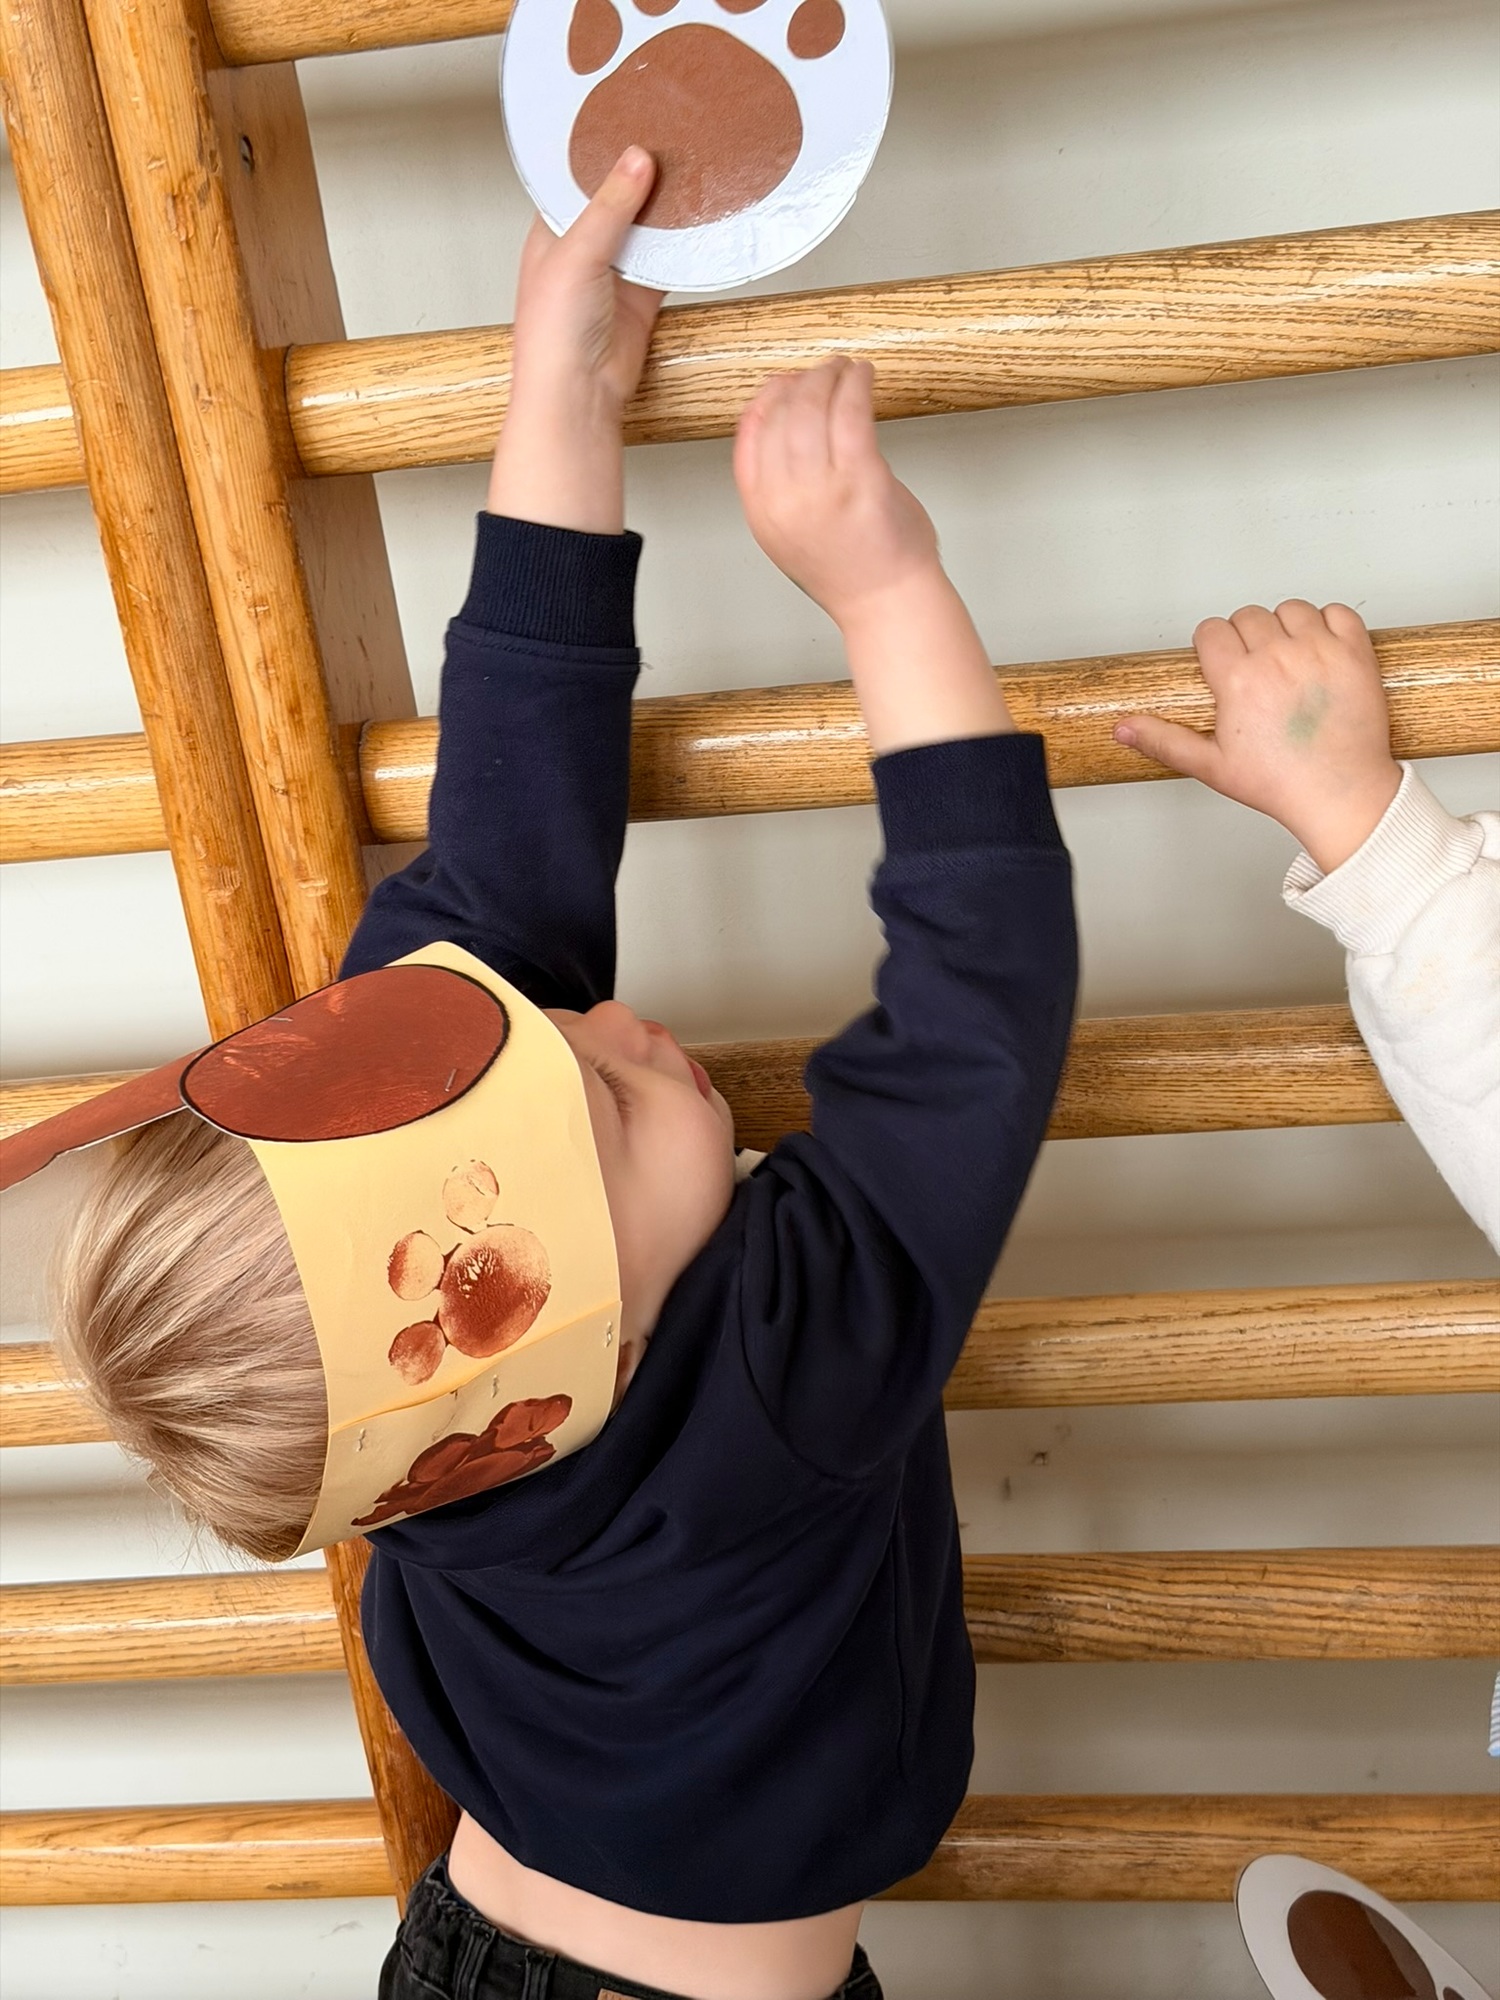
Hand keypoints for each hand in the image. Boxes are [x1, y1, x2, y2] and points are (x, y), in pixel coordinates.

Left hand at [487, 149, 663, 531]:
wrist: (577, 396)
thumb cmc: (552, 335)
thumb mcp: (576, 255)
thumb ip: (608, 207)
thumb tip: (636, 158)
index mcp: (551, 231)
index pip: (574, 176)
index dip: (598, 146)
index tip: (628, 115)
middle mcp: (581, 248)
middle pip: (615, 198)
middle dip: (639, 171)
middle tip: (671, 134)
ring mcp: (613, 273)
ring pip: (644, 227)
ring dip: (665, 206)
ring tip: (692, 165)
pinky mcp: (641, 297)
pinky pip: (667, 260)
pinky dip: (683, 242)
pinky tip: (701, 218)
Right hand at [735, 358, 1012, 753]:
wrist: (886, 604)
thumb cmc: (851, 569)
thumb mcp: (791, 532)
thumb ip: (781, 487)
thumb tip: (788, 423)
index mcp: (761, 512)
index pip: (749, 435)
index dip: (767, 399)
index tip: (786, 383)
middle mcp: (783, 500)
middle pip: (779, 415)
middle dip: (802, 381)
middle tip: (825, 370)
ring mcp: (821, 490)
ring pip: (812, 408)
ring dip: (829, 377)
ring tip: (846, 369)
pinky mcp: (861, 480)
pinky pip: (851, 413)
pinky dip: (856, 386)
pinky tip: (864, 376)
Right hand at [1114, 601, 1402, 873]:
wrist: (1339, 794)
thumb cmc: (1280, 783)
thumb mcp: (1212, 765)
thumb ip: (1164, 740)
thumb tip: (1126, 730)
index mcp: (1239, 680)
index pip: (1212, 630)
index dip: (1212, 646)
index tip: (1221, 662)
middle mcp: (1278, 658)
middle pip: (1248, 616)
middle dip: (1246, 636)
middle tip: (1255, 667)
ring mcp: (1320, 651)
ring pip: (1291, 609)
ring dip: (1286, 626)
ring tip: (1288, 656)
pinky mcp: (1355, 653)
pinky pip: (1339, 612)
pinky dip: (1330, 622)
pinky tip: (1321, 647)